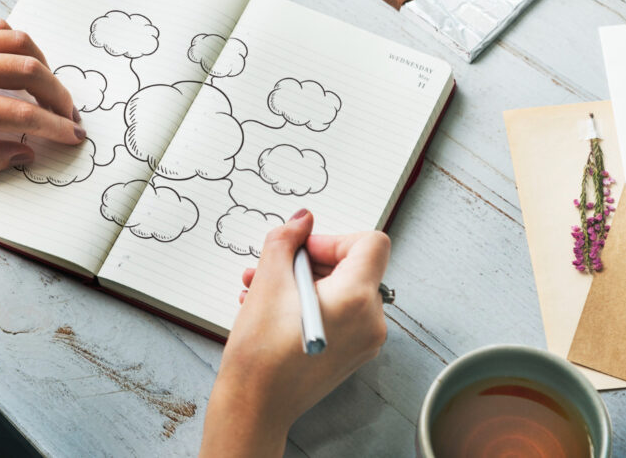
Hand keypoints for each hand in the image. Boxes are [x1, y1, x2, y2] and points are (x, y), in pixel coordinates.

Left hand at [0, 18, 85, 176]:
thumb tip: (24, 154)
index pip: (21, 114)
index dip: (55, 127)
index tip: (73, 136)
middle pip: (30, 71)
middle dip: (59, 95)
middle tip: (68, 113)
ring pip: (19, 42)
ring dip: (44, 65)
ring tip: (49, 87)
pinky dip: (18, 42)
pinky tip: (22, 61)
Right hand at [200, 210, 389, 456]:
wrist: (254, 406)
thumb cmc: (261, 352)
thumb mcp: (268, 282)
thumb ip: (287, 240)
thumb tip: (302, 220)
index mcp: (358, 299)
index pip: (371, 243)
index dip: (335, 238)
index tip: (304, 249)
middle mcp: (371, 321)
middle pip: (353, 267)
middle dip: (311, 261)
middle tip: (274, 266)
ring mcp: (364, 341)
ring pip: (341, 291)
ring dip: (303, 282)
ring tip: (261, 287)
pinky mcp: (352, 354)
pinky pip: (339, 314)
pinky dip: (310, 303)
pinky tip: (273, 307)